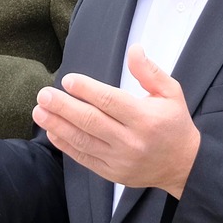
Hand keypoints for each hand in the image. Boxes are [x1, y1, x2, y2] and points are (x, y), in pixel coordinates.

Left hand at [34, 47, 199, 197]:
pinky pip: (83, 157)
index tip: (68, 80)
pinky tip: (52, 131)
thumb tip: (134, 49)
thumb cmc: (174, 124)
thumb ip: (150, 72)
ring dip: (57, 125)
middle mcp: (131, 141)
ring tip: (40, 111)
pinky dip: (65, 144)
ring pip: (82, 140)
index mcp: (146, 119)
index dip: (87, 90)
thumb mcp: (171, 93)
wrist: (183, 166)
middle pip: (91, 121)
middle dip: (64, 107)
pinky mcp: (111, 172)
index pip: (110, 101)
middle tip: (44, 94)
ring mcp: (119, 159)